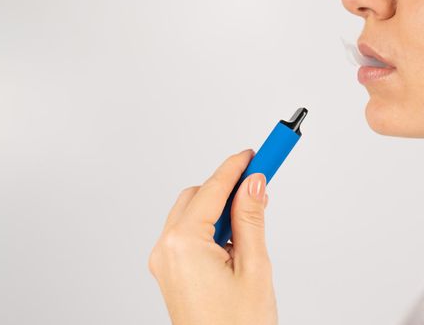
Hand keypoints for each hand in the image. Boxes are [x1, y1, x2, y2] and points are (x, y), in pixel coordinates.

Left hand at [148, 149, 277, 324]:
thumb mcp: (254, 267)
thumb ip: (251, 219)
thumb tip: (253, 185)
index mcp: (183, 245)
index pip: (213, 190)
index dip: (237, 167)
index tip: (257, 152)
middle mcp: (166, 249)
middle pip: (197, 196)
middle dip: (227, 185)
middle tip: (259, 178)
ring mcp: (164, 261)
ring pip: (191, 213)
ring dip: (220, 206)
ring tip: (252, 210)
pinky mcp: (170, 271)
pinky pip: (188, 233)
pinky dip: (210, 224)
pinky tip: (235, 232)